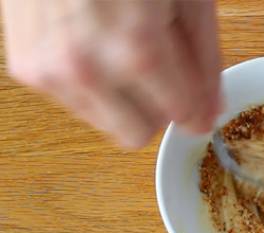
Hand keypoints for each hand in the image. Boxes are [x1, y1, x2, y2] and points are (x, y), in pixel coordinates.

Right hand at [2, 0, 221, 147]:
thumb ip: (204, 61)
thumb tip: (212, 111)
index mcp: (137, 49)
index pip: (181, 116)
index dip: (196, 111)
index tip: (199, 104)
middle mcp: (87, 68)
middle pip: (136, 134)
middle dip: (154, 109)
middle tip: (156, 70)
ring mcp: (50, 70)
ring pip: (103, 122)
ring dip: (120, 99)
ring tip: (119, 47)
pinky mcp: (26, 68)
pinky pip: (75, 102)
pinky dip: (90, 83)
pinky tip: (91, 43)